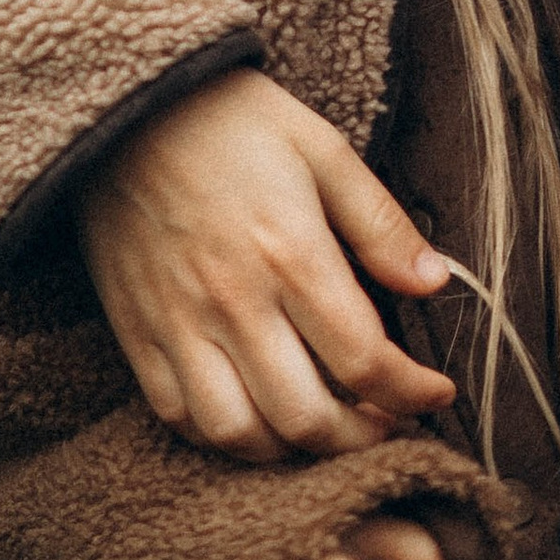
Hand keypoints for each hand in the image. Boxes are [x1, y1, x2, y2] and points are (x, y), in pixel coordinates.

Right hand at [81, 68, 457, 465]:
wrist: (123, 108)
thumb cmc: (232, 121)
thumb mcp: (323, 149)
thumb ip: (380, 223)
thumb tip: (436, 282)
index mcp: (290, 254)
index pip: (364, 362)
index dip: (413, 394)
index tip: (435, 392)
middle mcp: (233, 302)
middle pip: (306, 418)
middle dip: (362, 440)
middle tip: (387, 424)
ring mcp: (178, 324)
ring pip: (239, 434)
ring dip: (292, 452)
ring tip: (324, 429)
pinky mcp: (137, 332)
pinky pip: (178, 415)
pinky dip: (224, 437)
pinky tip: (257, 417)